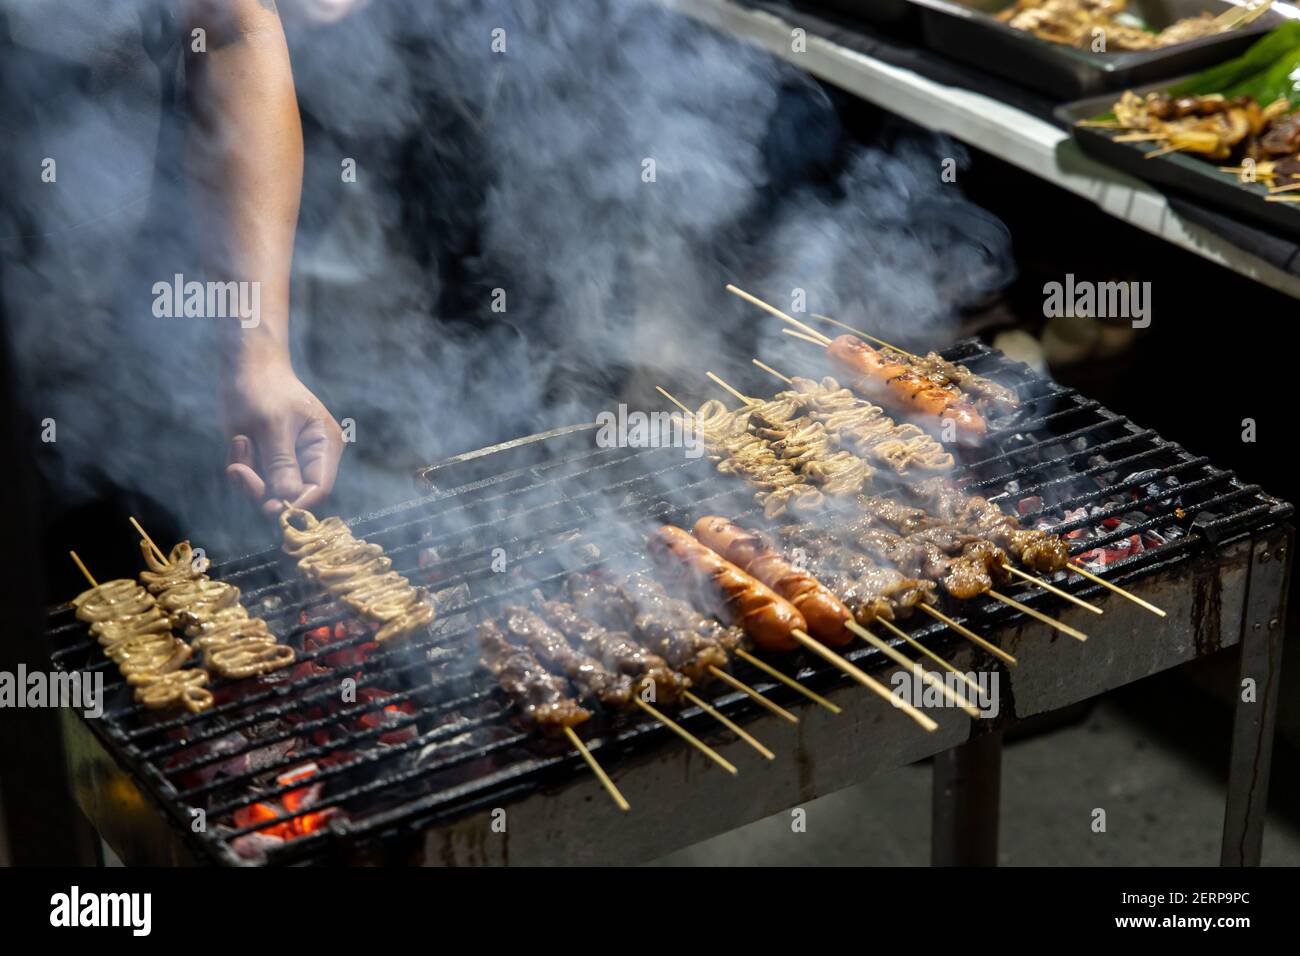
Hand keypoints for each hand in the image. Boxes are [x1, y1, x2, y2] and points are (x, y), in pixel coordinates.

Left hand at [221, 356, 343, 516]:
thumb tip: (288, 500)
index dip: (296, 502)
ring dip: (248, 474)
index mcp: (325, 446)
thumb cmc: (263, 388)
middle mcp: (311, 457)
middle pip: (292, 494)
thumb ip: (281, 464)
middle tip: (237, 470)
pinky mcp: (268, 461)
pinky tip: (238, 442)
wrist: (246, 367)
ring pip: (269, 491)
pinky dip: (241, 468)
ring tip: (239, 442)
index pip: (319, 488)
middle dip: (262, 486)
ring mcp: (289, 461)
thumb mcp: (271, 426)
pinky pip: (254, 481)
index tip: (269, 507)